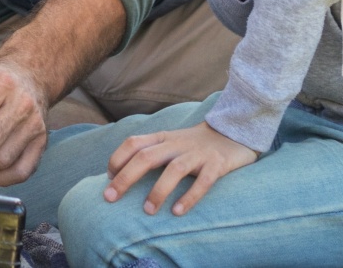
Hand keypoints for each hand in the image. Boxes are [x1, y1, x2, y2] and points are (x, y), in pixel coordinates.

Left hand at [102, 120, 257, 216]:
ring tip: (148, 211)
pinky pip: (203, 181)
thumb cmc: (195, 145)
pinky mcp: (217, 164)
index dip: (117, 159)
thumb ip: (150, 153)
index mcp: (163, 138)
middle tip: (110, 198)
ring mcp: (198, 154)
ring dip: (158, 191)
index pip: (133, 143)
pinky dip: (189, 196)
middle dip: (125, 177)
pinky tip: (178, 211)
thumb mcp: (170, 142)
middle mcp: (177, 144)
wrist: (235, 132)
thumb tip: (120, 177)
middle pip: (146, 157)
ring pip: (174, 169)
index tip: (108, 178)